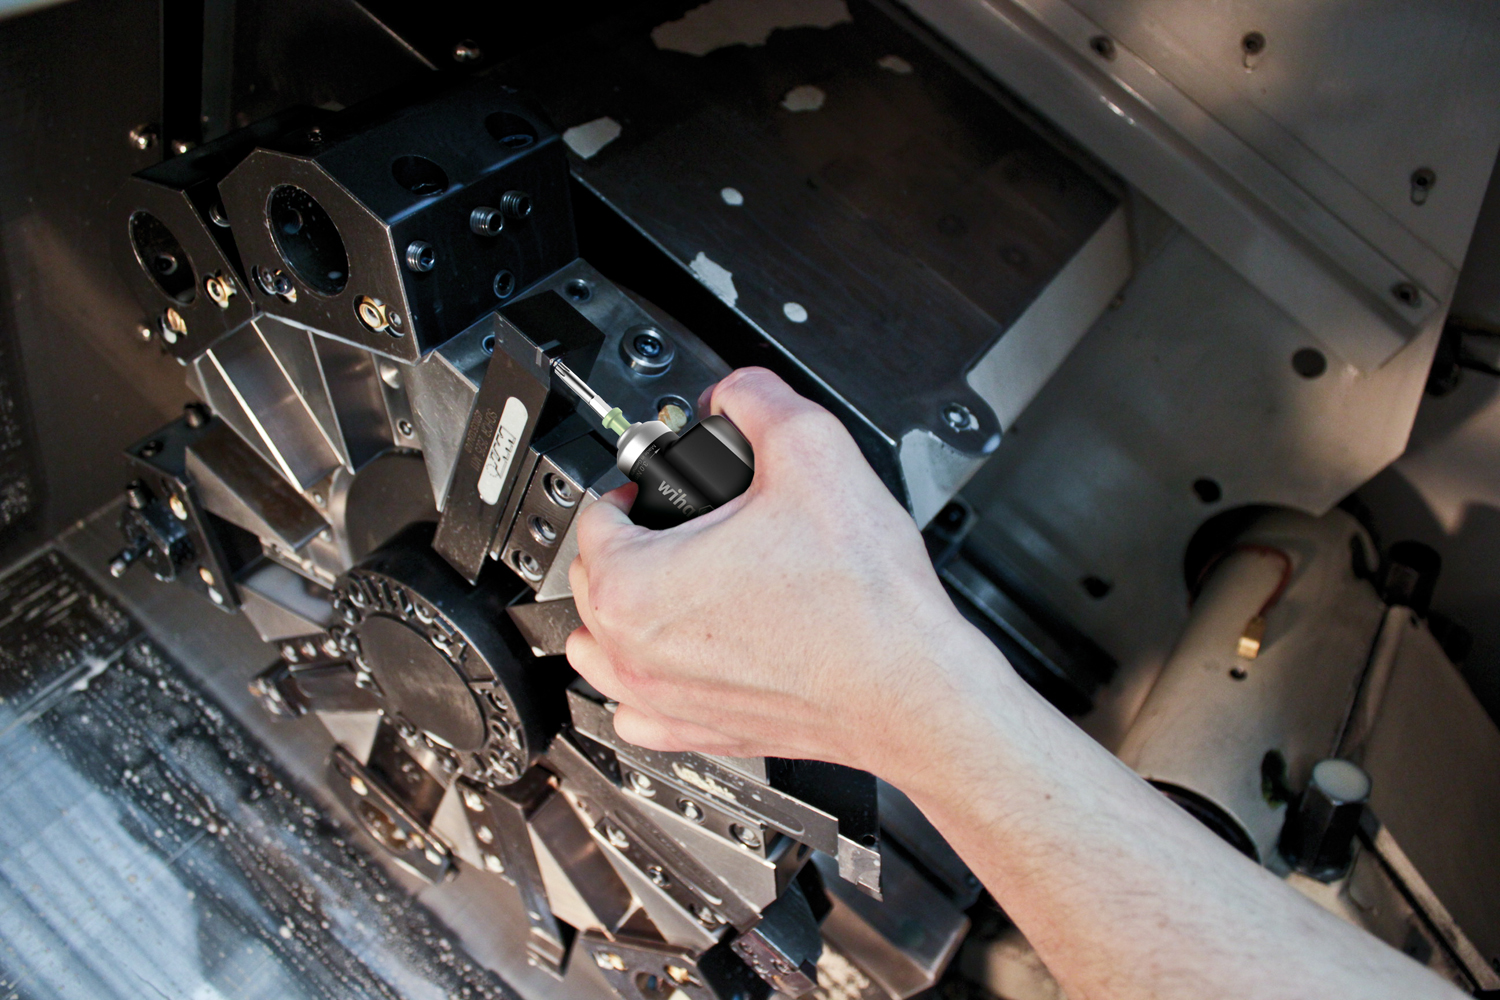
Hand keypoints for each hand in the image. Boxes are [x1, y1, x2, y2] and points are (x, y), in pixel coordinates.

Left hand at [565, 368, 1008, 777]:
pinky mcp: (698, 733)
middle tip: (683, 524)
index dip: (632, 486)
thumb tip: (737, 392)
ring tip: (672, 583)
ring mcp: (663, 701)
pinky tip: (683, 656)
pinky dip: (646, 683)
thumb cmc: (865, 599)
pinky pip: (636, 711)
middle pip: (593, 580)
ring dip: (620, 614)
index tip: (664, 485)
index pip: (596, 516)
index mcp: (636, 586)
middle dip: (630, 543)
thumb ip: (758, 399)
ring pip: (600, 650)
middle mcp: (634, 653)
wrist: (912, 686)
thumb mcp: (813, 451)